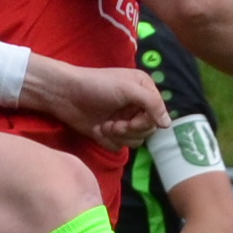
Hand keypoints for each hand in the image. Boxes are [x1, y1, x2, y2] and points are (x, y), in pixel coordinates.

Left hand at [27, 56, 162, 144]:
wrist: (65, 95)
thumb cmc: (97, 86)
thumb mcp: (128, 88)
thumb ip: (152, 103)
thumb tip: (167, 125)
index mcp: (144, 91)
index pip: (157, 116)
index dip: (145, 122)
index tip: (131, 120)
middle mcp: (136, 106)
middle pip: (147, 131)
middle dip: (130, 129)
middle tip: (114, 124)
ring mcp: (122, 121)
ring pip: (134, 141)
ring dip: (119, 136)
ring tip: (105, 125)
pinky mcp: (109, 133)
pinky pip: (118, 146)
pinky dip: (108, 141)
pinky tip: (98, 131)